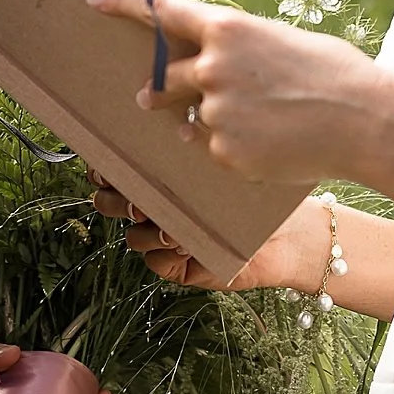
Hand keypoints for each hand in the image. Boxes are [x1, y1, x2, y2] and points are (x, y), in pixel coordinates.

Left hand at [84, 0, 389, 184]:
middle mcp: (211, 67)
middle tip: (153, 96)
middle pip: (165, 77)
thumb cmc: (335, 73)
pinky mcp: (223, 150)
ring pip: (193, 117)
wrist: (363, 121)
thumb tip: (216, 62)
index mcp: (227, 28)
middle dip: (158, 88)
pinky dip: (234, 147)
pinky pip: (213, 148)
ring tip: (261, 121)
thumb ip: (240, 49)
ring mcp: (214, 111)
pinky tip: (272, 142)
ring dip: (214, 119)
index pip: (160, 11)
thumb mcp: (283, 41)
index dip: (122, 3)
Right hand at [89, 170, 327, 293]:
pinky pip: (155, 262)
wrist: (289, 234)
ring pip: (132, 235)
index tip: (107, 166)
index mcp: (159, 175)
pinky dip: (167, 255)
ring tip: (173, 228)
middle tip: (140, 201)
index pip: (114, 170)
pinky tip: (188, 248)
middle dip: (117, 201)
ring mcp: (163, 236)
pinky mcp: (176, 266)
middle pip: (109, 203)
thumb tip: (173, 127)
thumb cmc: (257, 189)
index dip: (104, 169)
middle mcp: (156, 205)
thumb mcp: (221, 163)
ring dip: (148, 231)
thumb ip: (191, 147)